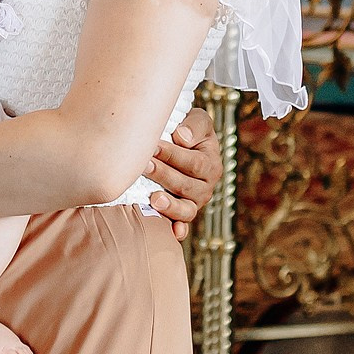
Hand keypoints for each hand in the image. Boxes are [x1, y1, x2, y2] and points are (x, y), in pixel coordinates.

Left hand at [144, 107, 220, 241]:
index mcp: (211, 164)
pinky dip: (178, 229)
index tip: (153, 146)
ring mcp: (194, 202)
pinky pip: (182, 224)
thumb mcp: (199, 120)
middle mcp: (205, 186)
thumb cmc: (188, 130)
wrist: (183, 144)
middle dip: (163, 175)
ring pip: (186, 209)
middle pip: (186, 185)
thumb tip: (182, 137)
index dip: (173, 154)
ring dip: (170, 205)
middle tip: (143, 165)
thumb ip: (195, 125)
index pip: (193, 162)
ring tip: (154, 198)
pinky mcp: (182, 213)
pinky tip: (173, 233)